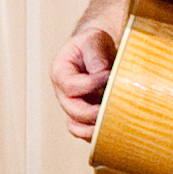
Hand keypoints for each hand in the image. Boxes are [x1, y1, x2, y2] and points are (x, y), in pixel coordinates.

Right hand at [50, 23, 118, 139]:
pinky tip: (112, 128)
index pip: (70, 85)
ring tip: (111, 123)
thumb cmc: (94, 45)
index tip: (108, 76)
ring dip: (93, 128)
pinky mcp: (84, 116)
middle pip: (71, 110)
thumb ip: (94, 53)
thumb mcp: (93, 40)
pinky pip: (86, 132)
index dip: (90, 84)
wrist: (99, 52)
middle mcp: (63, 92)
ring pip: (76, 126)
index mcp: (60, 72)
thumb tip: (100, 72)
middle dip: (92, 112)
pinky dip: (97, 134)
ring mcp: (73, 106)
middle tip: (112, 106)